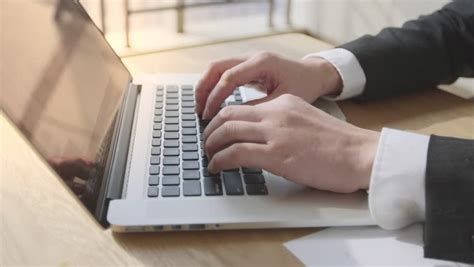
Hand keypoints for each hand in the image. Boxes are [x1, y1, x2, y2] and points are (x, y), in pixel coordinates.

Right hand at [195, 51, 341, 118]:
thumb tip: (233, 120)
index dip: (216, 97)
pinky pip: (224, 72)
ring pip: (217, 68)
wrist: (314, 74)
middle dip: (204, 89)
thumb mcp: (282, 101)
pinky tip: (212, 103)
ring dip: (206, 87)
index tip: (208, 115)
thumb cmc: (304, 86)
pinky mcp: (247, 66)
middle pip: (216, 67)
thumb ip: (258, 108)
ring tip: (201, 108)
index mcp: (262, 62)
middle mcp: (252, 57)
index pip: (229, 77)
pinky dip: (214, 86)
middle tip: (199, 111)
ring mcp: (248, 59)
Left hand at [204, 94, 379, 192]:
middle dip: (211, 130)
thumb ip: (284, 124)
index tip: (217, 131)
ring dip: (211, 144)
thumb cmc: (339, 145)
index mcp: (285, 103)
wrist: (361, 154)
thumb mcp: (307, 122)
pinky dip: (220, 160)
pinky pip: (236, 153)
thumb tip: (263, 138)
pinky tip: (217, 167)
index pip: (242, 107)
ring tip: (208, 155)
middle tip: (206, 142)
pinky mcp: (277, 154)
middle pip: (229, 115)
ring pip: (228, 131)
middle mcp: (277, 113)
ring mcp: (276, 132)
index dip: (223, 120)